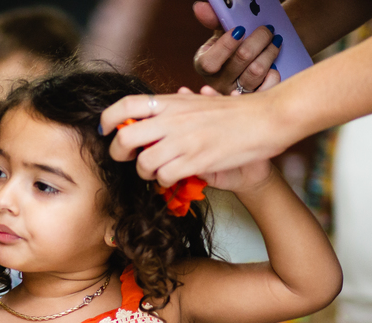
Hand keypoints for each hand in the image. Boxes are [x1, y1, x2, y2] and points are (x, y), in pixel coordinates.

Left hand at [101, 87, 288, 186]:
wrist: (265, 121)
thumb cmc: (235, 114)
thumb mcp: (204, 101)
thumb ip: (184, 102)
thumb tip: (175, 92)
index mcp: (172, 102)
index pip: (126, 106)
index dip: (108, 120)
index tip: (106, 131)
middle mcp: (173, 119)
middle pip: (125, 137)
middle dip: (119, 153)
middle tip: (127, 158)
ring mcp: (183, 141)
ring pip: (143, 164)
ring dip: (145, 172)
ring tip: (157, 171)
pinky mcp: (196, 160)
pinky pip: (165, 177)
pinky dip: (165, 181)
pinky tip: (175, 176)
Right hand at [192, 1, 281, 94]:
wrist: (247, 64)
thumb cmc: (232, 47)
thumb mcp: (221, 33)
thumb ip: (213, 19)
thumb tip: (200, 7)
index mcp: (204, 65)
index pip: (209, 63)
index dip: (226, 46)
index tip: (240, 29)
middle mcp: (217, 82)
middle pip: (240, 60)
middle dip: (258, 39)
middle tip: (268, 29)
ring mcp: (235, 93)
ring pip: (256, 71)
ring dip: (270, 52)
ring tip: (275, 41)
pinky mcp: (253, 99)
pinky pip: (268, 86)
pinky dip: (274, 73)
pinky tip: (273, 64)